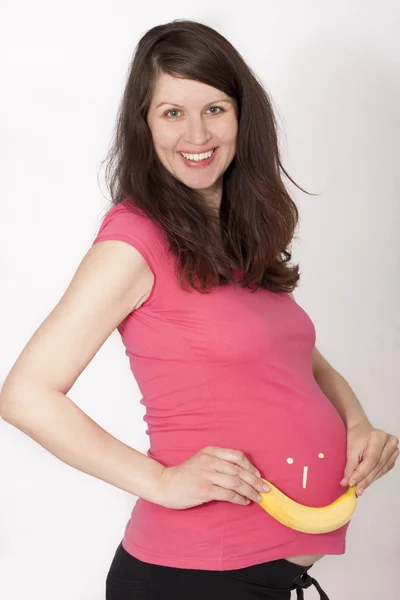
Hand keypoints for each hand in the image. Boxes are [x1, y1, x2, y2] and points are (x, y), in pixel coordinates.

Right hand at [153, 446, 269, 509]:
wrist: (165, 484)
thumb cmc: (185, 474)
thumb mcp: (201, 460)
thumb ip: (218, 462)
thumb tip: (242, 473)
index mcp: (210, 451)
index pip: (237, 456)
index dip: (250, 466)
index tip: (258, 475)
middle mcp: (210, 460)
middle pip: (240, 470)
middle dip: (255, 480)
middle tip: (265, 489)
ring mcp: (207, 474)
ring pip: (236, 482)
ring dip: (250, 491)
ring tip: (257, 497)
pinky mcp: (205, 489)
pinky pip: (228, 494)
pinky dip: (239, 498)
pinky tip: (244, 502)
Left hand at [340, 420, 398, 496]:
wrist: (362, 429)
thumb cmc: (356, 436)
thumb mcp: (351, 449)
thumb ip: (350, 466)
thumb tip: (347, 483)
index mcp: (380, 437)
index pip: (370, 460)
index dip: (360, 473)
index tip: (351, 483)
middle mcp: (390, 444)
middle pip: (376, 467)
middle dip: (364, 480)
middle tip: (354, 490)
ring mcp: (393, 452)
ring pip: (379, 471)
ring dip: (368, 481)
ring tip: (358, 490)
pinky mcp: (392, 459)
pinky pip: (382, 471)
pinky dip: (372, 478)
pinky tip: (364, 483)